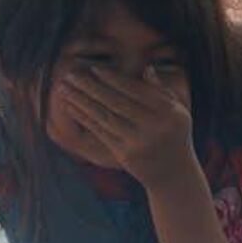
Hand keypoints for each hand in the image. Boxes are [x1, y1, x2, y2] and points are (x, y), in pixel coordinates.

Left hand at [58, 66, 199, 191]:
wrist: (173, 174)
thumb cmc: (174, 136)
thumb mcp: (177, 112)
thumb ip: (162, 91)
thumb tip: (147, 68)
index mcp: (168, 111)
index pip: (135, 90)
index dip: (113, 79)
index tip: (93, 69)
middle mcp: (154, 126)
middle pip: (116, 102)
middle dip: (90, 87)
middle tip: (70, 75)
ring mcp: (138, 141)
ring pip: (104, 116)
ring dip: (81, 101)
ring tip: (64, 89)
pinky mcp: (125, 154)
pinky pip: (101, 132)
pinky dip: (84, 118)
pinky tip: (71, 107)